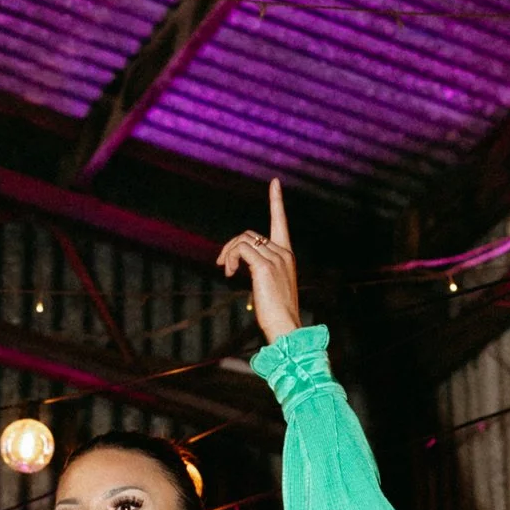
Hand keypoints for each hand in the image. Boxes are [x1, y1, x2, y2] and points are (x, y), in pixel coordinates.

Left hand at [217, 175, 301, 343]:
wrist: (286, 327)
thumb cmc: (276, 312)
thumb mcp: (268, 285)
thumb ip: (260, 269)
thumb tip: (241, 262)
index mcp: (287, 255)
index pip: (281, 222)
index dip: (276, 201)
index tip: (275, 182)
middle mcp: (283, 252)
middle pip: (251, 234)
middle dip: (232, 246)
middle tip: (223, 265)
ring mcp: (275, 258)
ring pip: (243, 240)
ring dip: (229, 253)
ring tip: (226, 271)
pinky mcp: (264, 266)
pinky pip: (240, 250)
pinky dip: (231, 257)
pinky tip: (229, 272)